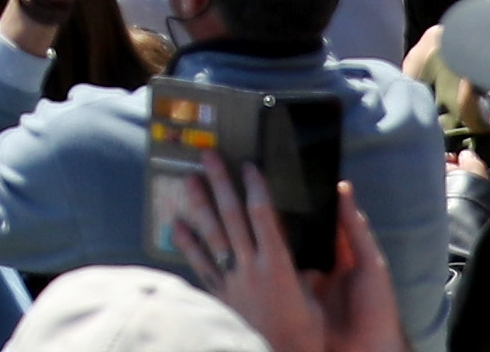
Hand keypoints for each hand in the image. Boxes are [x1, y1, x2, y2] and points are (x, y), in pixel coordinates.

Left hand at [169, 155, 390, 351]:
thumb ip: (306, 269)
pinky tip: (175, 225)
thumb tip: (308, 245)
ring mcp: (231, 279)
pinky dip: (187, 243)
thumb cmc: (303, 334)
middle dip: (220, 183)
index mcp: (277, 265)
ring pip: (212, 234)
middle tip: (208, 156)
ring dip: (199, 204)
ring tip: (189, 178)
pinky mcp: (220, 294)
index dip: (256, 187)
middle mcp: (250, 267)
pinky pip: (200, 264)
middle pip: (231, 216)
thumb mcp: (313, 298)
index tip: (249, 165)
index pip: (263, 215)